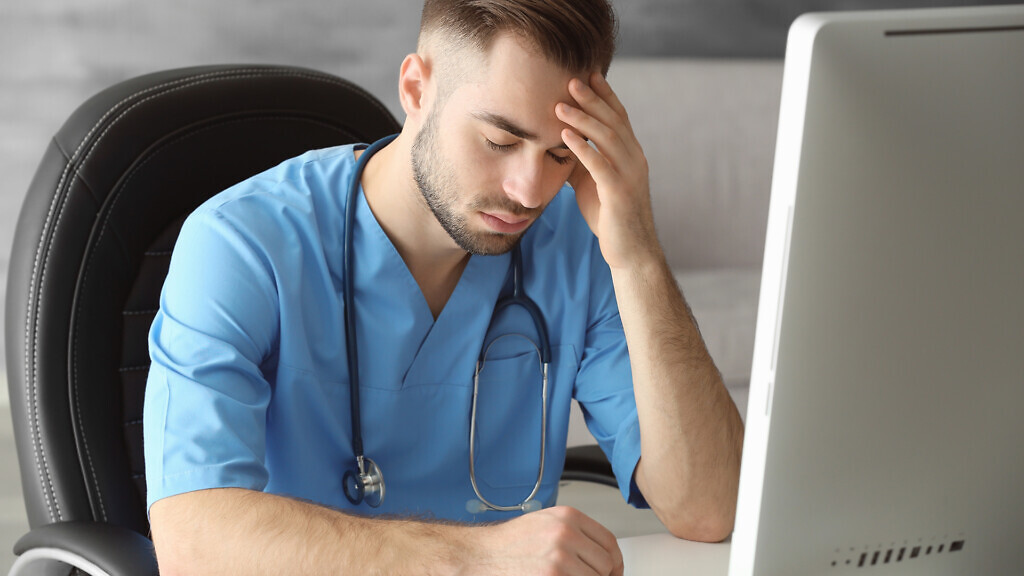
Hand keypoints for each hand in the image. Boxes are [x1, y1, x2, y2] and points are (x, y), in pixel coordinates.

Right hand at [463, 506, 623, 575]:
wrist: (478, 556)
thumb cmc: (507, 544)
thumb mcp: (544, 524)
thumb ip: (573, 534)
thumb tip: (601, 557)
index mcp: (567, 517)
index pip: (609, 542)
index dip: (615, 562)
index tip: (613, 572)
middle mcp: (565, 534)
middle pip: (606, 564)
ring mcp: (559, 558)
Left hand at [556, 73, 661, 270]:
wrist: (631, 252)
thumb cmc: (610, 217)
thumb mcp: (593, 183)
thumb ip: (581, 162)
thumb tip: (559, 144)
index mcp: (631, 154)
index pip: (619, 117)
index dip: (604, 95)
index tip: (588, 74)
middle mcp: (634, 159)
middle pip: (613, 120)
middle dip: (592, 99)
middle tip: (571, 79)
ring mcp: (629, 175)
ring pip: (607, 138)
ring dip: (582, 119)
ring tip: (560, 105)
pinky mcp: (619, 193)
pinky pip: (600, 164)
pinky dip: (582, 148)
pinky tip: (565, 136)